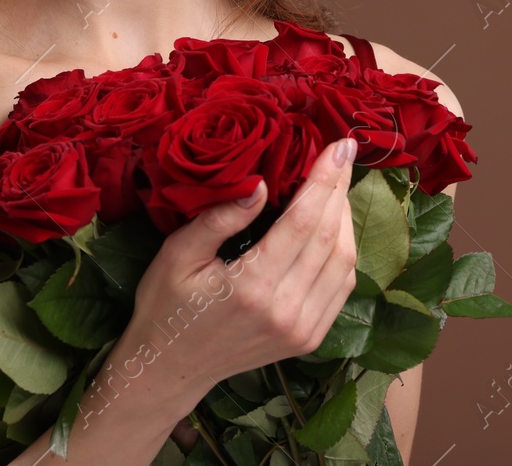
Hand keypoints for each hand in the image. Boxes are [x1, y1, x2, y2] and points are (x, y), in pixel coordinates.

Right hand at [124, 136, 359, 410]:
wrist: (170, 367)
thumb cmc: (166, 305)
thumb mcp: (177, 254)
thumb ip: (219, 219)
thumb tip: (261, 185)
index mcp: (252, 286)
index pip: (304, 221)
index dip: (325, 179)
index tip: (340, 145)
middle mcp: (285, 310)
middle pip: (330, 238)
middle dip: (340, 190)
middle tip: (343, 153)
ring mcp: (301, 329)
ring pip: (344, 263)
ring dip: (346, 219)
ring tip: (338, 184)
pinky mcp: (308, 339)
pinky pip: (342, 288)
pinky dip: (345, 252)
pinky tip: (335, 228)